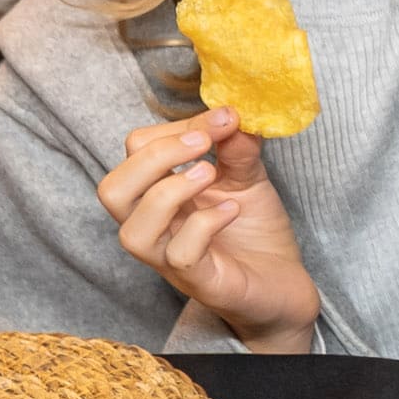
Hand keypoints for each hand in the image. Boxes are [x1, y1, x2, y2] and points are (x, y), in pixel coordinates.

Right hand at [96, 112, 320, 351]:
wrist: (285, 285)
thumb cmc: (255, 231)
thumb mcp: (248, 178)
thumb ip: (237, 147)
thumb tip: (233, 113)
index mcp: (159, 193)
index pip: (135, 151)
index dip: (174, 128)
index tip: (224, 117)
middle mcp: (155, 227)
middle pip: (113, 190)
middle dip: (155, 157)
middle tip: (203, 145)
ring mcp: (171, 258)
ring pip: (134, 229)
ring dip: (170, 191)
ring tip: (211, 174)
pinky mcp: (199, 281)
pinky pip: (179, 255)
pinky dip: (204, 225)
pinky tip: (231, 211)